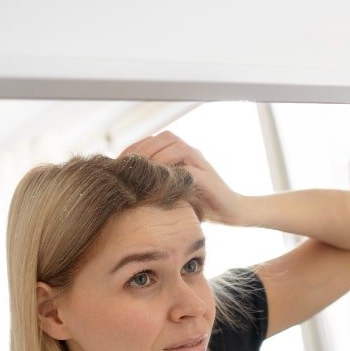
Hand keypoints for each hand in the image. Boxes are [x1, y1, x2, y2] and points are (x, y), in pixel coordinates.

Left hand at [121, 131, 242, 224]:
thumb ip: (155, 184)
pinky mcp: (208, 176)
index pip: (153, 140)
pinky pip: (188, 167)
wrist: (231, 212)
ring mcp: (200, 162)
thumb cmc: (200, 204)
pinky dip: (173, 173)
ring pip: (176, 146)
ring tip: (142, 174)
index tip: (117, 164)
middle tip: (126, 168)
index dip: (134, 149)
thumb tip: (123, 188)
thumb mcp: (172, 192)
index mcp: (179, 154)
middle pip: (163, 138)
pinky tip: (160, 185)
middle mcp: (190, 153)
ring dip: (157, 157)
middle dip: (142, 150)